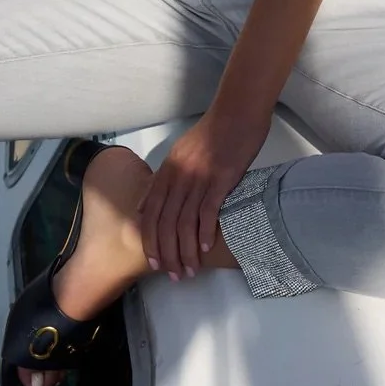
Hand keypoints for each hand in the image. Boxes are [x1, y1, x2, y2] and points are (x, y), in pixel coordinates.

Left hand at [138, 107, 269, 280]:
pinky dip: (204, 233)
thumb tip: (147, 202)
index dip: (149, 238)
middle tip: (173, 274)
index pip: (151, 210)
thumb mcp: (180, 152)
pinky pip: (207, 211)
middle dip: (166, 252)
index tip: (153, 260)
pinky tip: (204, 249)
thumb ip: (165, 178)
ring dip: (185, 250)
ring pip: (184, 221)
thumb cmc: (213, 133)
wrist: (237, 112)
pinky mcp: (220, 178)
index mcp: (167, 169)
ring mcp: (199, 177)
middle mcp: (178, 175)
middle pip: (165, 221)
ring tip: (190, 269)